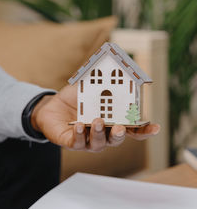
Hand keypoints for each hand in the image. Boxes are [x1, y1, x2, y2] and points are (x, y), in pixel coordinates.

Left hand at [31, 85, 159, 151]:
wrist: (52, 105)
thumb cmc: (76, 98)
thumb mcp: (90, 87)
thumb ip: (104, 81)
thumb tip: (119, 64)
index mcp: (111, 122)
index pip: (131, 129)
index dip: (144, 130)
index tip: (155, 127)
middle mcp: (103, 134)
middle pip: (116, 139)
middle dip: (120, 135)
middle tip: (120, 127)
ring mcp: (88, 140)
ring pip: (98, 144)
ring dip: (100, 133)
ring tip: (98, 121)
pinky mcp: (71, 142)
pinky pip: (78, 142)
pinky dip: (80, 135)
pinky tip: (80, 125)